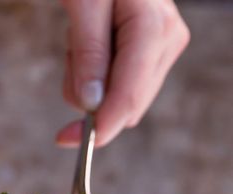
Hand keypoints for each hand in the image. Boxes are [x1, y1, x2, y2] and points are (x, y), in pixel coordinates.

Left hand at [57, 0, 189, 146]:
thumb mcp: (83, 3)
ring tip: (83, 36)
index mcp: (153, 29)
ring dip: (90, 82)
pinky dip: (96, 73)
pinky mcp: (153, 53)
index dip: (99, 127)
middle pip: (126, 107)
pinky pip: (120, 86)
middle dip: (90, 95)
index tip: (66, 140)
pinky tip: (93, 41)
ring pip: (121, 101)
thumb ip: (89, 53)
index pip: (128, 98)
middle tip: (73, 51)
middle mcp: (167, 42)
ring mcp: (164, 49)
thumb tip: (91, 104)